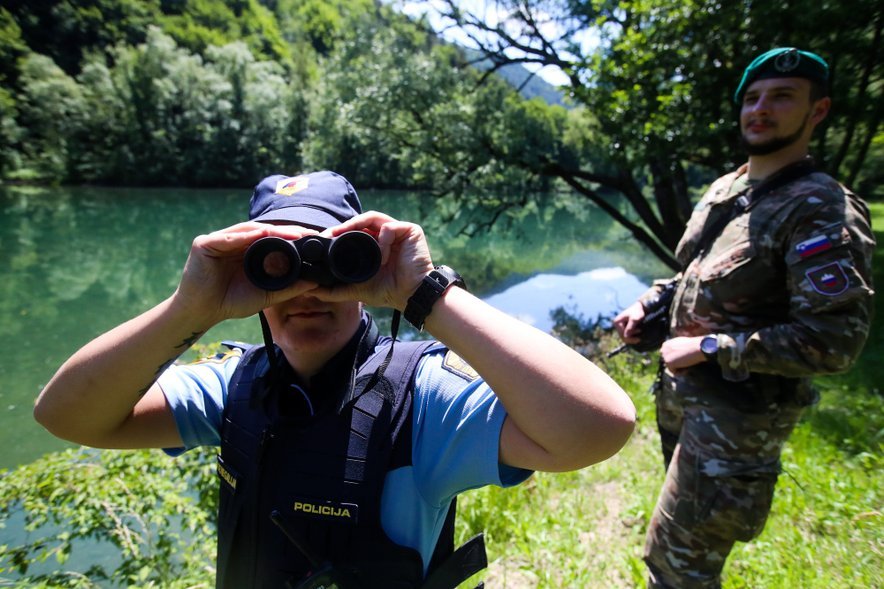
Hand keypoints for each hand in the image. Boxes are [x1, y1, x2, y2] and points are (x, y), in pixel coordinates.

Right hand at [174, 222, 321, 326]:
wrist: (202, 312)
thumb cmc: (231, 302)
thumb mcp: (265, 294)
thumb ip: (287, 287)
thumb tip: (315, 281)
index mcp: (248, 251)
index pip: (273, 240)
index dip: (292, 238)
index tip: (312, 239)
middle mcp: (235, 242)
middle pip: (263, 232)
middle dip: (286, 232)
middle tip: (307, 233)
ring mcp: (219, 240)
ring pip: (249, 230)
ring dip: (271, 231)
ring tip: (291, 233)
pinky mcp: (205, 243)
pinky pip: (228, 237)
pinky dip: (245, 236)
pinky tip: (262, 234)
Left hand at [313, 211, 433, 309]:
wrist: (411, 296)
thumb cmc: (388, 291)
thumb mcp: (357, 289)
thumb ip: (335, 290)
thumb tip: (312, 290)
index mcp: (374, 244)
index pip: (354, 230)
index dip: (339, 232)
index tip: (324, 239)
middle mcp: (385, 234)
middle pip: (361, 222)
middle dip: (344, 227)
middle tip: (330, 234)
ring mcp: (398, 230)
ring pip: (372, 217)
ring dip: (358, 226)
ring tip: (346, 236)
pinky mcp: (410, 230)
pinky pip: (389, 227)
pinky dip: (382, 241)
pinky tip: (381, 258)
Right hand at [613, 301, 645, 343]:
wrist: (641, 307)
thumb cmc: (638, 312)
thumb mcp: (634, 320)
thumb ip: (630, 328)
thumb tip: (625, 336)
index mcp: (617, 322)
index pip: (622, 334)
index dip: (630, 337)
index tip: (639, 334)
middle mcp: (616, 324)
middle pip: (623, 336)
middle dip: (631, 338)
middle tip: (640, 338)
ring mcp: (620, 326)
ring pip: (625, 337)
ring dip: (632, 337)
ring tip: (639, 335)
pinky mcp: (623, 327)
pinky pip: (627, 335)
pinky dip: (632, 336)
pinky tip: (637, 335)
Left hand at [660, 336, 705, 370]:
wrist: (697, 347)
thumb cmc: (693, 345)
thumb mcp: (682, 344)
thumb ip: (676, 349)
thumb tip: (675, 357)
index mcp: (666, 345)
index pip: (668, 357)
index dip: (676, 360)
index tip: (685, 359)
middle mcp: (663, 349)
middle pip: (668, 363)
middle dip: (677, 364)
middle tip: (686, 363)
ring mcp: (665, 356)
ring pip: (671, 368)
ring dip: (680, 368)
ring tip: (688, 365)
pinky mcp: (668, 362)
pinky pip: (674, 372)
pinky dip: (681, 372)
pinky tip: (687, 368)